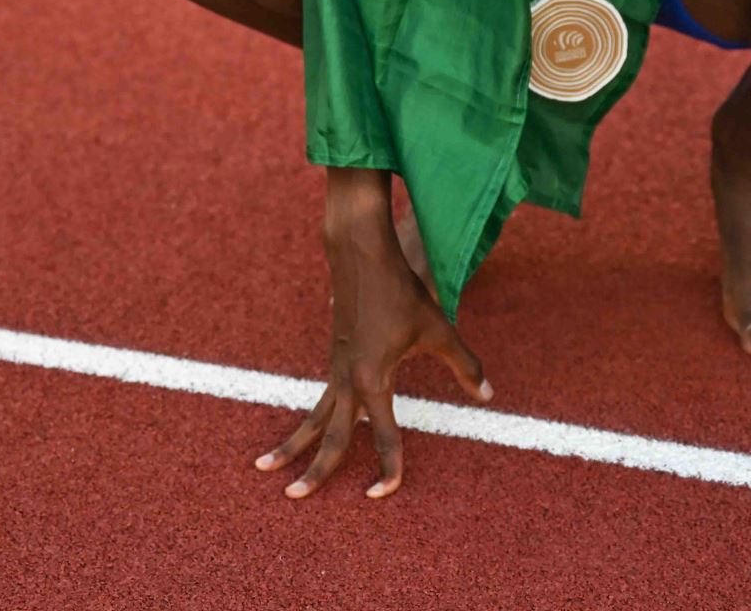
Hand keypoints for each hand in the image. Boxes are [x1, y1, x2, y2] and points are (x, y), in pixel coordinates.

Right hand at [256, 169, 492, 499]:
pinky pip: (318, 400)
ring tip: (264, 468)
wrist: (361, 254)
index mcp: (374, 379)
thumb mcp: (438, 330)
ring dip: (292, 445)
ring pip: (313, 418)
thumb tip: (487, 395)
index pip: (385, 436)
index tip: (382, 493)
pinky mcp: (334, 359)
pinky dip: (307, 422)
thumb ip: (464, 365)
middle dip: (314, 470)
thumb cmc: (402, 291)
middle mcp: (348, 380)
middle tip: (295, 497)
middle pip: (331, 436)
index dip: (388, 468)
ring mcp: (336, 369)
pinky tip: (301, 434)